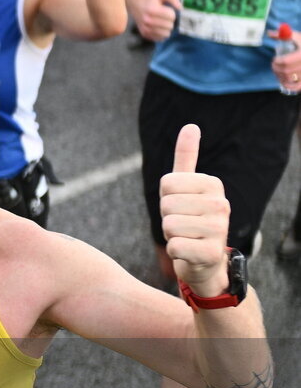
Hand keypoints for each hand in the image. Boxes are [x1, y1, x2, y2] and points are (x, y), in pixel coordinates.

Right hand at [134, 0, 180, 41]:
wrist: (136, 5)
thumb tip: (180, 8)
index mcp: (152, 9)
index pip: (171, 16)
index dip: (172, 13)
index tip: (167, 10)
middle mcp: (147, 20)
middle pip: (170, 26)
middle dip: (170, 21)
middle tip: (165, 17)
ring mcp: (145, 29)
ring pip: (166, 34)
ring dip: (167, 28)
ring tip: (163, 22)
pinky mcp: (145, 35)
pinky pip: (161, 38)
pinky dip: (162, 33)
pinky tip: (159, 27)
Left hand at [160, 124, 229, 293]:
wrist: (205, 261)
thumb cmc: (191, 219)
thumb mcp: (188, 187)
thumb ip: (187, 157)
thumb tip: (191, 125)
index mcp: (213, 184)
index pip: (166, 184)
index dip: (166, 198)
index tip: (181, 206)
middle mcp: (221, 204)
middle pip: (166, 205)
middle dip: (167, 217)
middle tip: (183, 225)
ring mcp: (219, 230)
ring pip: (169, 225)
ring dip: (171, 235)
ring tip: (186, 237)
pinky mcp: (211, 254)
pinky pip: (173, 246)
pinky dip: (174, 252)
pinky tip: (188, 252)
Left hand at [268, 26, 300, 92]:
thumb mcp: (297, 37)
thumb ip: (283, 34)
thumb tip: (269, 33)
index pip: (286, 61)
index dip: (277, 62)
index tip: (275, 59)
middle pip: (286, 71)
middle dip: (277, 69)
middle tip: (274, 66)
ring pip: (290, 79)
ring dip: (281, 77)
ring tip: (278, 72)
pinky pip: (297, 87)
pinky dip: (289, 86)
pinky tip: (284, 82)